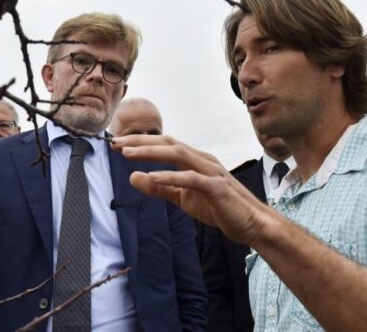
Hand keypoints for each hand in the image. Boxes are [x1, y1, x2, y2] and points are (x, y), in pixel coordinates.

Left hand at [111, 134, 276, 245]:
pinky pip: (190, 178)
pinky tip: (152, 177)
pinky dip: (170, 176)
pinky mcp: (216, 187)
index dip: (139, 142)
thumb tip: (132, 177)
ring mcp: (210, 171)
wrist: (251, 224)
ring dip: (150, 152)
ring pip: (177, 154)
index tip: (116, 143)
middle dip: (140, 141)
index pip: (163, 144)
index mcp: (194, 160)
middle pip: (167, 143)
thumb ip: (158, 188)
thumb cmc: (218, 207)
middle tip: (115, 143)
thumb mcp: (182, 198)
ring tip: (127, 153)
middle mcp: (202, 159)